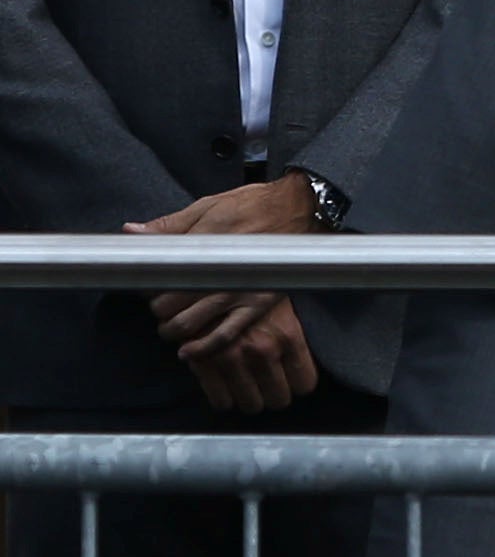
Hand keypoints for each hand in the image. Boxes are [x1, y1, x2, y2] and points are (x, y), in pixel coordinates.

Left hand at [126, 175, 317, 361]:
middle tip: (159, 303)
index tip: (147, 284)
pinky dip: (201, 349)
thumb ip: (169, 225)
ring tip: (171, 322)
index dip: (145, 285)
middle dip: (156, 307)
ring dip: (171, 328)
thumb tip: (131, 232)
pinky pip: (223, 337)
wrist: (302, 209)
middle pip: (166, 304)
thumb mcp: (208, 206)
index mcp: (202, 245)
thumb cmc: (254, 205)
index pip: (156, 277)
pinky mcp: (256, 304)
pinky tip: (187, 351)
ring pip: (186, 324)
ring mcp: (238, 291)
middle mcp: (219, 271)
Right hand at [178, 296, 318, 412]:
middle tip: (270, 387)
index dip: (298, 384)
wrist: (205, 274)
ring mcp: (233, 359)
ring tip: (249, 387)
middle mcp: (263, 349)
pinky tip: (228, 388)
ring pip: (250, 405)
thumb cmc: (248, 286)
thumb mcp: (281, 302)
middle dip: (275, 395)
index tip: (292, 381)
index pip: (304, 383)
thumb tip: (299, 364)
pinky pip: (220, 401)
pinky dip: (224, 399)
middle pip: (278, 400)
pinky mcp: (204, 364)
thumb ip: (291, 334)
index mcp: (288, 334)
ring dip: (250, 399)